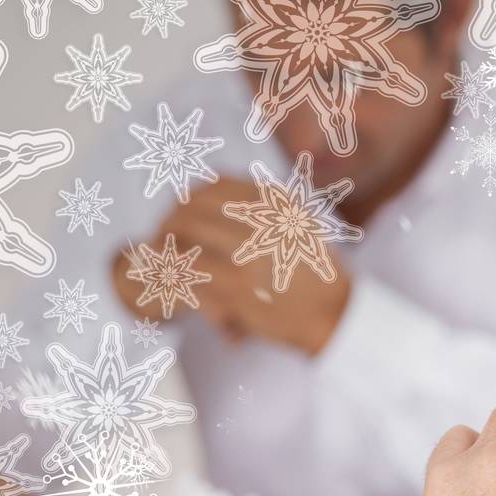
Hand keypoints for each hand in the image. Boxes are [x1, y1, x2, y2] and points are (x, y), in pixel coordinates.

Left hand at [112, 178, 352, 353]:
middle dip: (168, 223)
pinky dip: (171, 275)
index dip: (188, 198)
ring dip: (163, 248)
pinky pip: (188, 273)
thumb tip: (208, 178)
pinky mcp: (236, 289)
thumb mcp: (299, 222)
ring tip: (159, 260)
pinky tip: (168, 282)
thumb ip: (262, 201)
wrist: (336, 316)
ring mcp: (246, 254)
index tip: (179, 212)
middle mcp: (259, 221)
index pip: (213, 185)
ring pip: (183, 238)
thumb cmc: (316, 274)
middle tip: (161, 238)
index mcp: (274, 202)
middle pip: (190, 208)